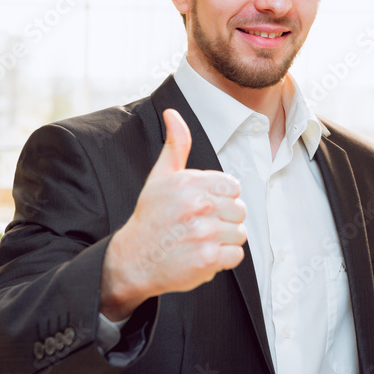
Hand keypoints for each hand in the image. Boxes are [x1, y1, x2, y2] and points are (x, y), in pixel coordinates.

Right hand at [101, 108, 246, 320]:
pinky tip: (202, 254)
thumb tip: (173, 114)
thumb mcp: (160, 176)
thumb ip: (176, 144)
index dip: (220, 198)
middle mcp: (198, 205)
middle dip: (224, 219)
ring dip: (224, 240)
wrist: (134, 259)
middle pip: (240, 210)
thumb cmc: (151, 217)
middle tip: (199, 225)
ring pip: (240, 233)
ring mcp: (204, 233)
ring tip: (200, 240)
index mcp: (190, 182)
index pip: (233, 186)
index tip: (202, 206)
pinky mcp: (207, 259)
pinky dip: (223, 258)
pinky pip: (236, 255)